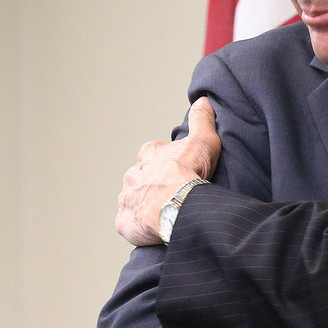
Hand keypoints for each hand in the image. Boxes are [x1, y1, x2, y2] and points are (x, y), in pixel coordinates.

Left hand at [115, 98, 220, 245]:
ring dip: (144, 204)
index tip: (180, 168)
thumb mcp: (202, 140)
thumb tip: (203, 100)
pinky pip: (128, 223)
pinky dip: (137, 225)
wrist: (178, 205)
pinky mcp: (124, 222)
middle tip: (173, 193)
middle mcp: (133, 175)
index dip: (167, 161)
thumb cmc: (189, 173)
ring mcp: (127, 199)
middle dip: (153, 184)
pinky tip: (151, 228)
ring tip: (164, 213)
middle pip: (142, 177)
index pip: (154, 153)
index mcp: (149, 155)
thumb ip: (201, 120)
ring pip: (133, 200)